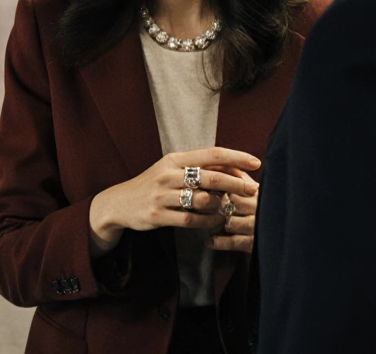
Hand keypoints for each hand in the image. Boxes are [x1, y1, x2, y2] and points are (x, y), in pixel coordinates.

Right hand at [88, 148, 259, 257]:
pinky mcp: (157, 215)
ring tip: (229, 208)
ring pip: (202, 200)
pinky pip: (190, 220)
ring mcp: (161, 195)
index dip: (236, 157)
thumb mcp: (171, 170)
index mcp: (173, 159)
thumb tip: (235, 170)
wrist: (119, 202)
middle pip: (210, 177)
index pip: (211, 154)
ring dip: (221, 206)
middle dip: (236, 183)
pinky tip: (215, 221)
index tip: (256, 161)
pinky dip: (207, 222)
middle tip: (253, 189)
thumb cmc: (153, 185)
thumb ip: (198, 168)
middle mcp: (167, 174)